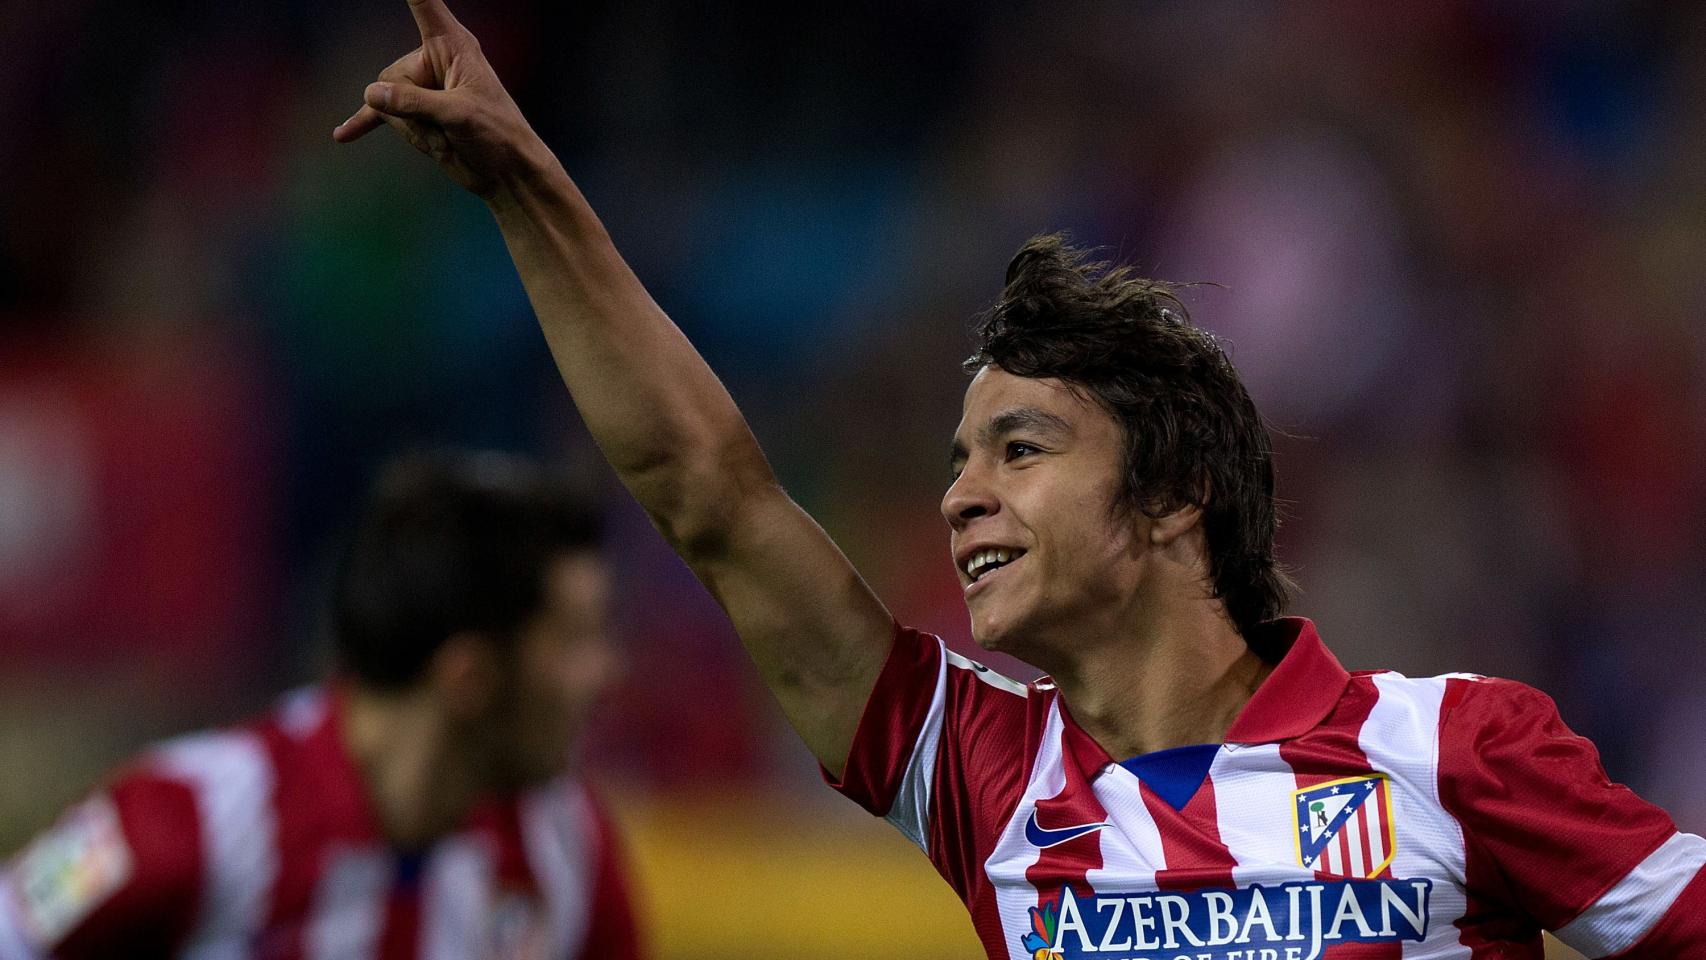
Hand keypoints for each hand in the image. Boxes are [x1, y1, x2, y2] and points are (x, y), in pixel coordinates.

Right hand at [333, 0, 547, 198]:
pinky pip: (380, 115)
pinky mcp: (416, 114)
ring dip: (414, 132)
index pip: (424, 4)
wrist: (507, 172)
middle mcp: (434, 61)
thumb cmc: (498, 135)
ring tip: (447, 141)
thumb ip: (415, 103)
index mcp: (453, 45)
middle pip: (391, 79)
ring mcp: (423, 88)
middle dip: (412, 114)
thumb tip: (371, 94)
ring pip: (387, 106)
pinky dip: (363, 124)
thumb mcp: (460, 115)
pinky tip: (343, 135)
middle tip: (448, 130)